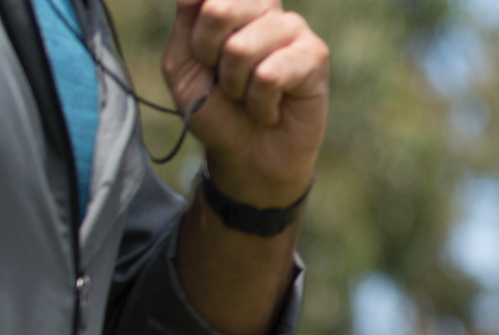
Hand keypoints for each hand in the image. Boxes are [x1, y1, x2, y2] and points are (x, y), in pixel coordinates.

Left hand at [163, 0, 328, 208]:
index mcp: (232, 3)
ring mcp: (292, 28)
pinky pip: (270, 75)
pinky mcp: (315, 55)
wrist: (246, 155)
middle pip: (218, 9)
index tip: (202, 58)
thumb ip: (187, 20)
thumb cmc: (216, 108)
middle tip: (224, 79)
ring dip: (235, 85)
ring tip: (248, 96)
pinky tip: (271, 109)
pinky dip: (261, 103)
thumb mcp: (183, 64)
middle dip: (208, 56)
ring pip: (242, 47)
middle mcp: (264, 7)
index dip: (194, 32)